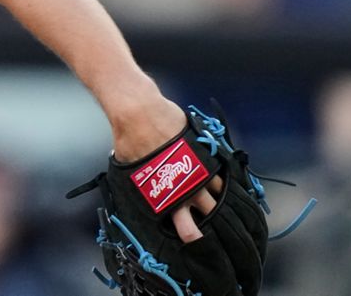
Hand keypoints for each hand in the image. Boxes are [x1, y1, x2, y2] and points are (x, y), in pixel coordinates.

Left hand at [109, 96, 217, 243]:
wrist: (140, 113)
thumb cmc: (129, 141)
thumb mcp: (127, 170)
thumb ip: (137, 182)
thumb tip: (134, 181)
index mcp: (166, 198)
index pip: (184, 226)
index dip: (191, 235)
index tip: (193, 238)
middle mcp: (186, 188)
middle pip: (209, 215)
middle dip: (213, 224)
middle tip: (217, 231)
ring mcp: (198, 171)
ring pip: (218, 195)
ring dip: (219, 200)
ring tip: (220, 206)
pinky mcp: (205, 154)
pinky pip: (219, 173)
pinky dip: (221, 179)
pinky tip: (223, 183)